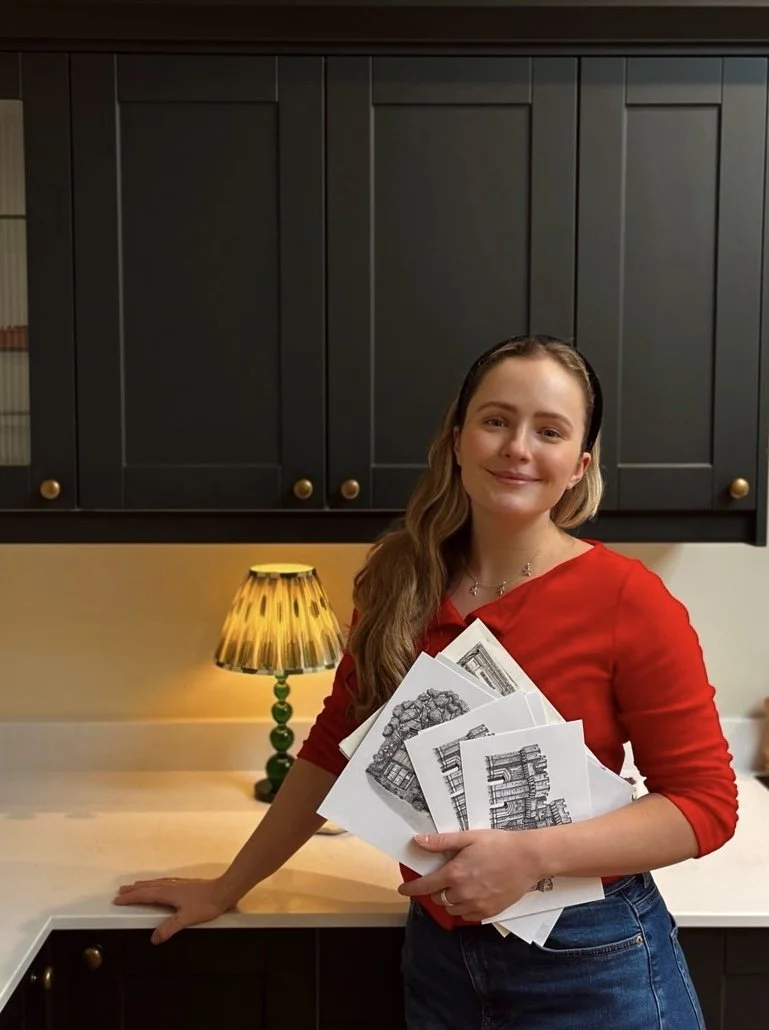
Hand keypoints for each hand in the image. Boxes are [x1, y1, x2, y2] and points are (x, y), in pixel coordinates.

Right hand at [112, 876, 233, 943]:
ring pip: (155, 883)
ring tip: (135, 887)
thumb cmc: (206, 904)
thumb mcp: (186, 919)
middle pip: (147, 887)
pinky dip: (155, 884)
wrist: (223, 891)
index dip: (130, 898)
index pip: (144, 895)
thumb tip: (154, 938)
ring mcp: (177, 884)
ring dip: (143, 886)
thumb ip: (169, 928)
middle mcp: (170, 886)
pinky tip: (159, 886)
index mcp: (167, 893)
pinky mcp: (184, 884)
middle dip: (133, 890)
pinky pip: (163, 882)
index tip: (118, 899)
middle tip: (121, 891)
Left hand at [397, 830, 543, 921]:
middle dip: (435, 890)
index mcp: (454, 873)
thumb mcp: (468, 837)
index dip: (411, 889)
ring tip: (457, 887)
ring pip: (452, 908)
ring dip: (449, 900)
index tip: (403, 890)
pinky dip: (464, 908)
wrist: (528, 859)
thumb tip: (417, 841)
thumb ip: (441, 842)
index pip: (425, 886)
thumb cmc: (498, 844)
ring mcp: (476, 905)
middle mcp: (462, 893)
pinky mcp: (489, 912)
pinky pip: (468, 916)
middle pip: (438, 898)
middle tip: (442, 878)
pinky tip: (470, 896)